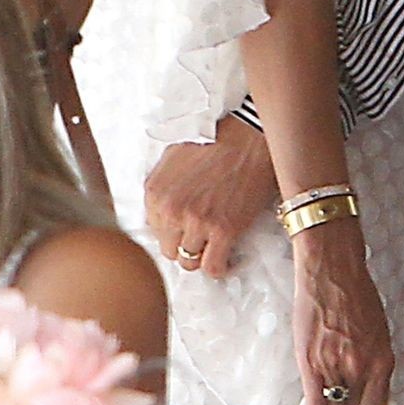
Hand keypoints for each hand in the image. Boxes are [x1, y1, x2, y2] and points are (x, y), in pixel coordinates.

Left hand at [144, 115, 276, 276]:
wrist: (249, 137)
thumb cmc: (215, 142)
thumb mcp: (173, 158)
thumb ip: (161, 188)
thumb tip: (159, 212)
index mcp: (155, 193)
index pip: (154, 231)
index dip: (172, 230)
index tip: (186, 228)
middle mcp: (171, 210)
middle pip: (169, 250)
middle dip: (185, 244)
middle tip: (201, 236)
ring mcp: (197, 222)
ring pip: (189, 263)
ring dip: (202, 255)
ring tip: (214, 245)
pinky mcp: (224, 231)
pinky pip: (213, 267)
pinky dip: (220, 267)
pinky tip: (227, 256)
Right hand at [292, 216, 393, 404]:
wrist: (331, 271)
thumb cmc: (354, 292)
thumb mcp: (378, 330)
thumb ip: (374, 361)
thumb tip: (372, 385)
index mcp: (382, 359)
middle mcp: (361, 366)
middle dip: (345, 403)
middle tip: (339, 391)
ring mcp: (335, 367)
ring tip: (325, 391)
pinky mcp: (311, 365)